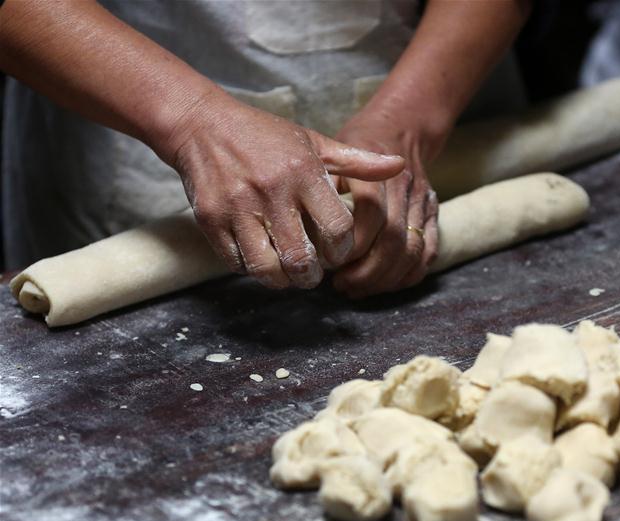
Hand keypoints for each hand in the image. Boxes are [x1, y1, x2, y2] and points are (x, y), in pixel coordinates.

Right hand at [165, 92, 404, 288]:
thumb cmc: (265, 136)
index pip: (337, 228)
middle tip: (314, 273)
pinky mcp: (210, 220)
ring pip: (267, 268)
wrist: (201, 124)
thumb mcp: (314, 142)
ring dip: (283, 280)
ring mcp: (238, 207)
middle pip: (302, 258)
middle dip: (313, 276)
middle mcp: (271, 191)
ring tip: (290, 274)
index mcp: (303, 172)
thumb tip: (400, 166)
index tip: (338, 252)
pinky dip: (252, 269)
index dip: (342, 251)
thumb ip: (357, 162)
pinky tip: (262, 259)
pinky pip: (236, 262)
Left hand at [330, 113, 441, 297]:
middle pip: (394, 240)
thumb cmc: (358, 144)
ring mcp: (424, 202)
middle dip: (367, 271)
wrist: (402, 127)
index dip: (352, 245)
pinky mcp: (434, 215)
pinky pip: (427, 253)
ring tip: (357, 288)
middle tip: (341, 285)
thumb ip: (322, 185)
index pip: (372, 216)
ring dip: (384, 279)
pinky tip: (383, 284)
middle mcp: (406, 186)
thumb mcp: (334, 152)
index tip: (330, 262)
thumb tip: (303, 227)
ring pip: (412, 252)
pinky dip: (407, 275)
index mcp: (379, 171)